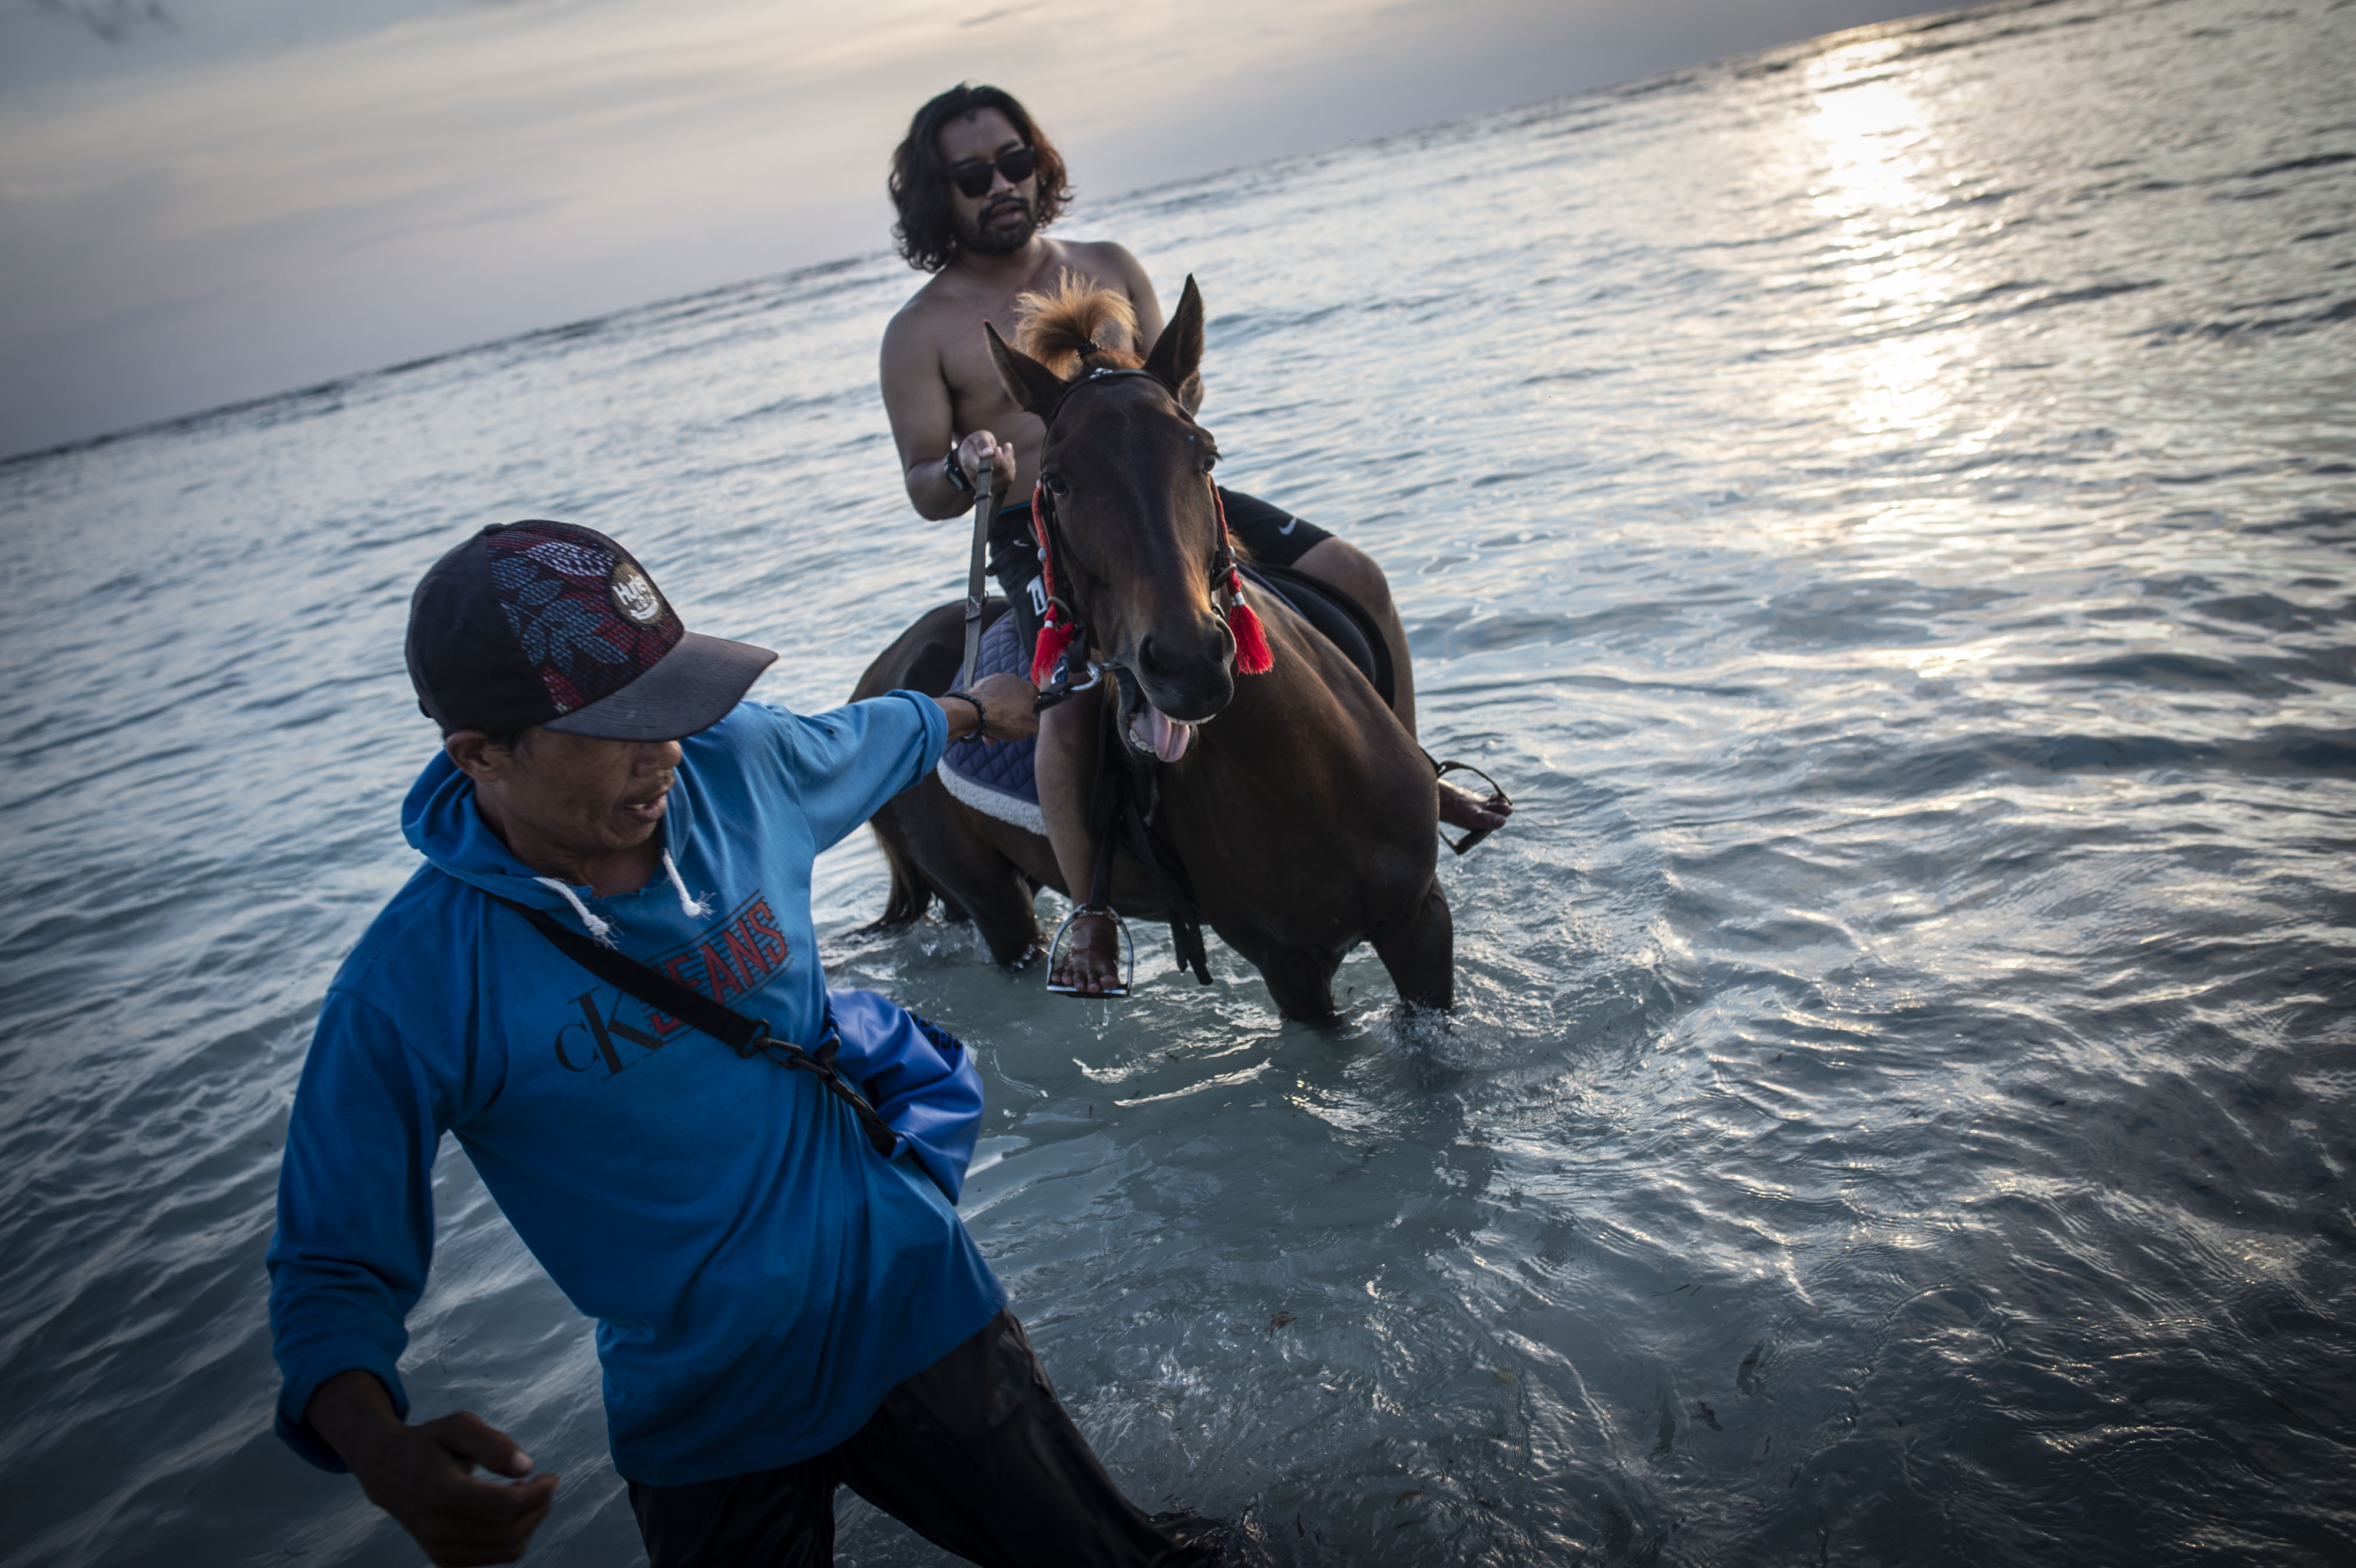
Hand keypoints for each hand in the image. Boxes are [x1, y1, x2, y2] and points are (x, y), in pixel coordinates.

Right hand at [307, 1373, 557, 1566]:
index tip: (551, 1477)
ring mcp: (438, 1548)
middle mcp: (437, 1527)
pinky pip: (496, 1556)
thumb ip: (493, 1443)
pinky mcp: (443, 1559)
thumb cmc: (429, 1444)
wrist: (387, 1472)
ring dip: (529, 1522)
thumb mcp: (458, 1425)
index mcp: (440, 1491)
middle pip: (511, 1531)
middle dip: (539, 1508)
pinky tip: (506, 1512)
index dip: (539, 1494)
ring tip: (522, 1494)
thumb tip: (526, 1467)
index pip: (505, 1506)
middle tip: (542, 1484)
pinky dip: (513, 1535)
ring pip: (508, 1549)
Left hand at [955, 671, 1040, 743]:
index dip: (1029, 712)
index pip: (1034, 698)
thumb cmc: (1004, 719)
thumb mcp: (1030, 728)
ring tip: (989, 731)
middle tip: (1004, 730)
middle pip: (1014, 701)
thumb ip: (1034, 722)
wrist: (976, 711)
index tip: (1023, 721)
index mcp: (1028, 688)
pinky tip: (981, 722)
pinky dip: (984, 709)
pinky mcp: (980, 684)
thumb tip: (1031, 721)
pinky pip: (986, 698)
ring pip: (998, 701)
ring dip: (996, 716)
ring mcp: (995, 680)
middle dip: (1009, 717)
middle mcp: (1012, 680)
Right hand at [956, 431, 1014, 501]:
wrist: (973, 455)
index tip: (997, 448)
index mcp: (968, 463)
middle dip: (1004, 457)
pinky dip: (1011, 466)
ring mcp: (985, 485)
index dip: (996, 458)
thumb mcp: (977, 437)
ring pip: (1005, 476)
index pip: (984, 466)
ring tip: (1006, 449)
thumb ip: (982, 443)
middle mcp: (976, 479)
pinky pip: (1009, 478)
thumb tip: (988, 452)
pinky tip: (1007, 457)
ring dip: (1009, 460)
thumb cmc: (975, 444)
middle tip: (1000, 448)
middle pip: (997, 471)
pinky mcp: (996, 487)